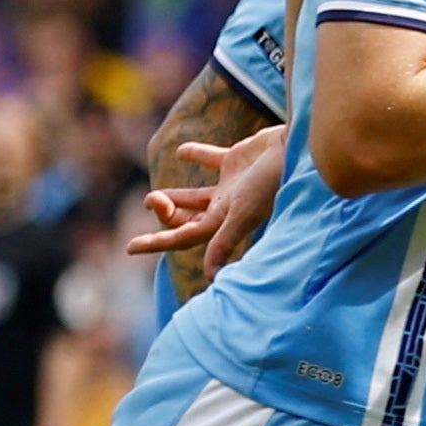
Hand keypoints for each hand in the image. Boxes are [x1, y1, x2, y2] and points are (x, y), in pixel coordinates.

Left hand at [129, 127, 290, 278]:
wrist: (296, 149)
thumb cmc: (271, 181)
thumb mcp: (244, 212)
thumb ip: (226, 241)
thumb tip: (211, 276)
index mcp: (225, 219)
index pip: (184, 236)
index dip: (157, 243)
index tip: (129, 247)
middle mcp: (227, 206)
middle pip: (189, 219)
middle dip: (165, 215)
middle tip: (150, 201)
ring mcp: (232, 184)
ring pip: (196, 196)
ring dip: (175, 198)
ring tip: (153, 196)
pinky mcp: (237, 160)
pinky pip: (211, 158)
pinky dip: (196, 155)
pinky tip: (181, 153)